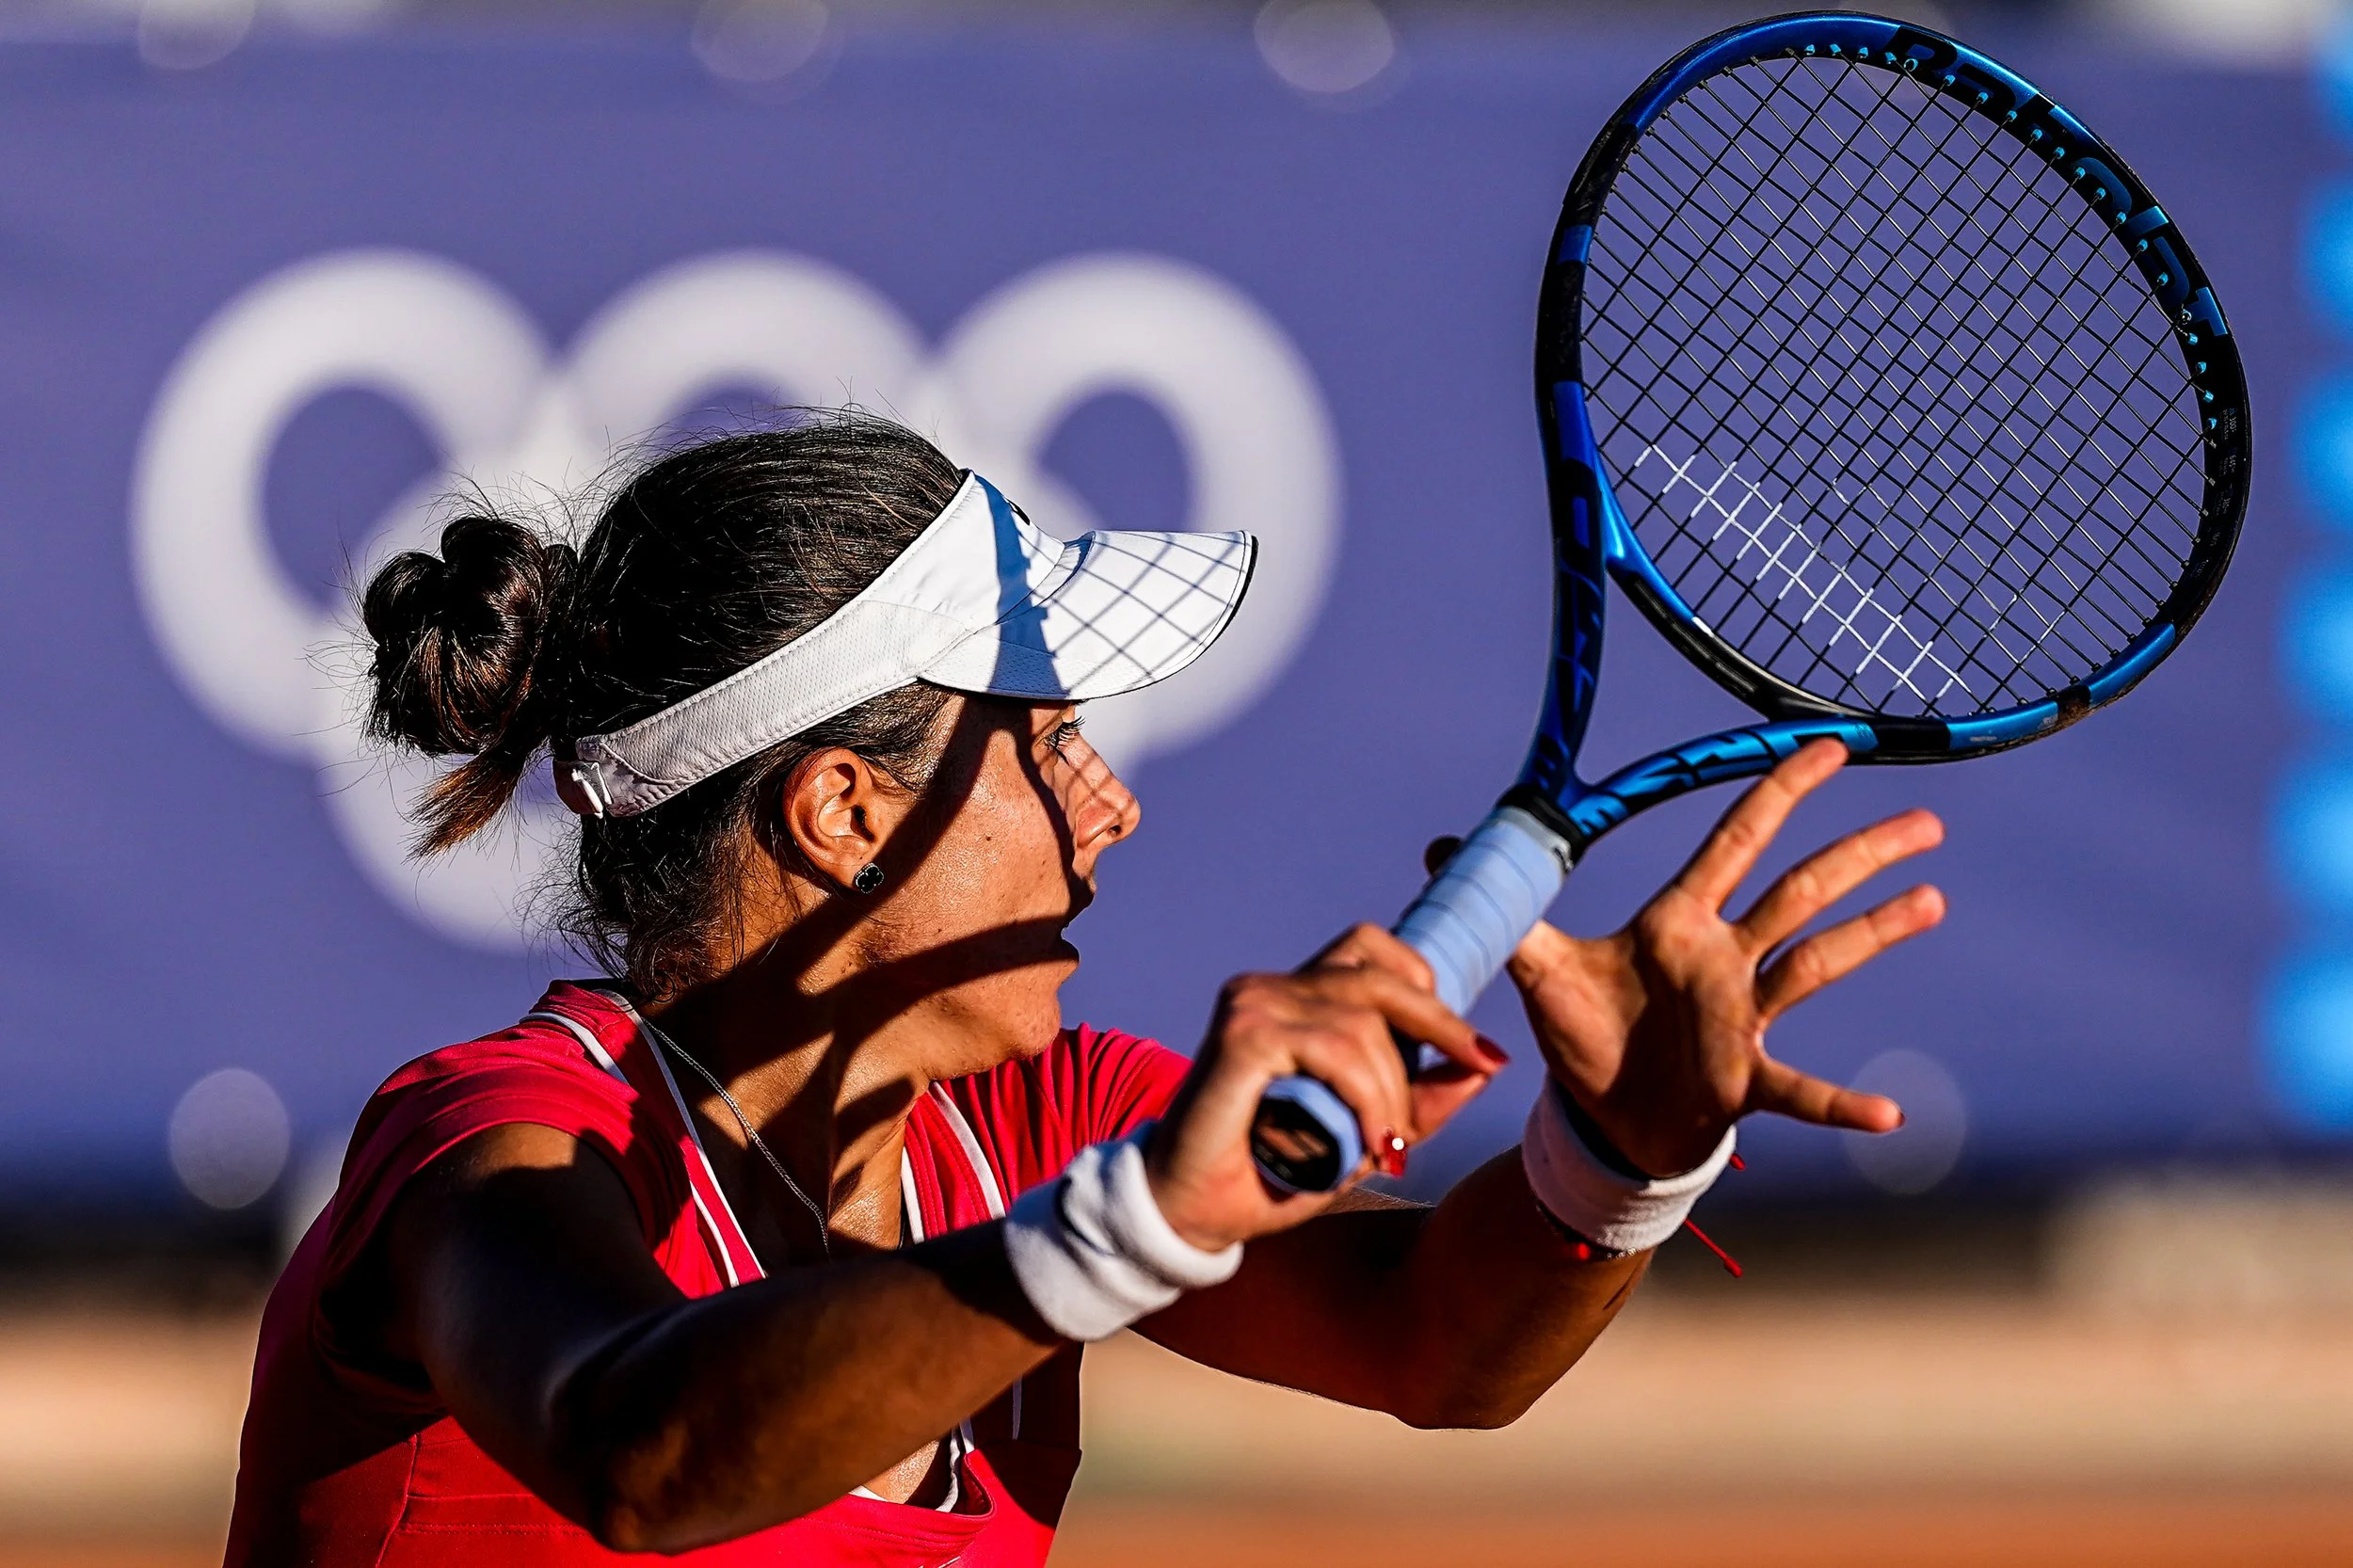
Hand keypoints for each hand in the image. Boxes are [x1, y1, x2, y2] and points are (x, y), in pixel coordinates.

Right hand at [1145, 926, 1508, 1250]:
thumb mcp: (1365, 1135)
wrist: (1189, 1214)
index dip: (1425, 984)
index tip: (1472, 1046)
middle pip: (1378, 976)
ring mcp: (1252, 1004)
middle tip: (1481, 1066)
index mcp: (1291, 996)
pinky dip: (1366, 1098)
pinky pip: (1335, 1050)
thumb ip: (1418, 1102)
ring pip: (1363, 1023)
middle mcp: (1269, 988)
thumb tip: (1483, 1067)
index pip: (1370, 949)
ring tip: (1384, 1147)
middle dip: (1440, 1025)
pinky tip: (1368, 1141)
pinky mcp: (1243, 1035)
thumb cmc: (1269, 1172)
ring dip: (1394, 1092)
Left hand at [1471, 739, 1943, 1176]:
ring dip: (1877, 933)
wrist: (1598, 1122)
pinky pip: (1802, 1090)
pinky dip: (1843, 1104)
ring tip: (1934, 898)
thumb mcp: (1538, 966)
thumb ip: (1507, 910)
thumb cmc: (1584, 1036)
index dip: (1780, 791)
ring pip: (1821, 963)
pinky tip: (1889, 1117)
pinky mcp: (1745, 1081)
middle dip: (1861, 853)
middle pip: (1802, 890)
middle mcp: (1725, 959)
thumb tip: (1442, 848)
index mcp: (1678, 922)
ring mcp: (1744, 1017)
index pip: (1738, 839)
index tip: (1829, 746)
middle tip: (1927, 819)